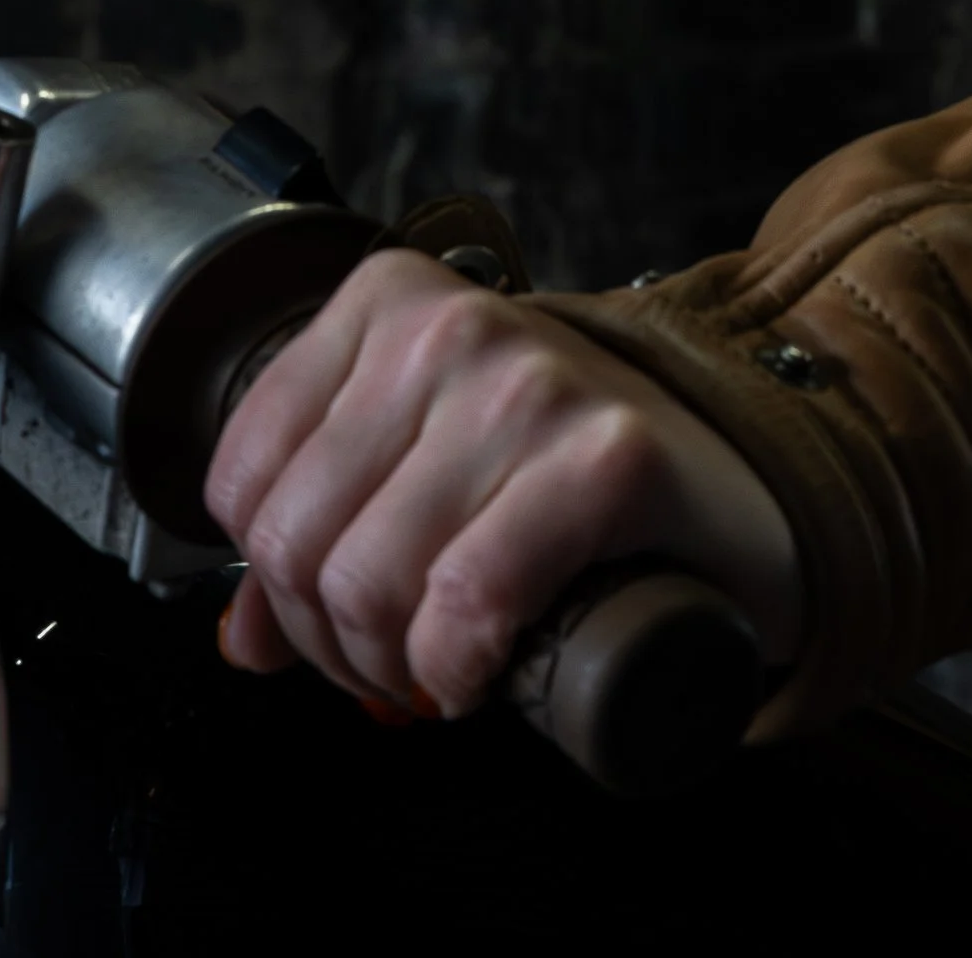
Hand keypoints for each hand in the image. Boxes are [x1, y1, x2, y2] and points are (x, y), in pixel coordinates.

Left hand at [206, 248, 802, 716]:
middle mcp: (454, 322)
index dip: (273, 582)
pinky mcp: (607, 456)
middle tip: (395, 656)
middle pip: (298, 543)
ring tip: (444, 660)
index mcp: (390, 302)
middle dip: (334, 641)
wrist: (731, 477)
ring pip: (370, 584)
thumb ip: (324, 531)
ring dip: (397, 668)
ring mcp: (534, 381)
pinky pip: (466, 607)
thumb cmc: (566, 475)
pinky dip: (459, 670)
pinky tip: (486, 668)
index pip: (243, 478)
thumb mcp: (426, 466)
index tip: (335, 606)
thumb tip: (240, 637)